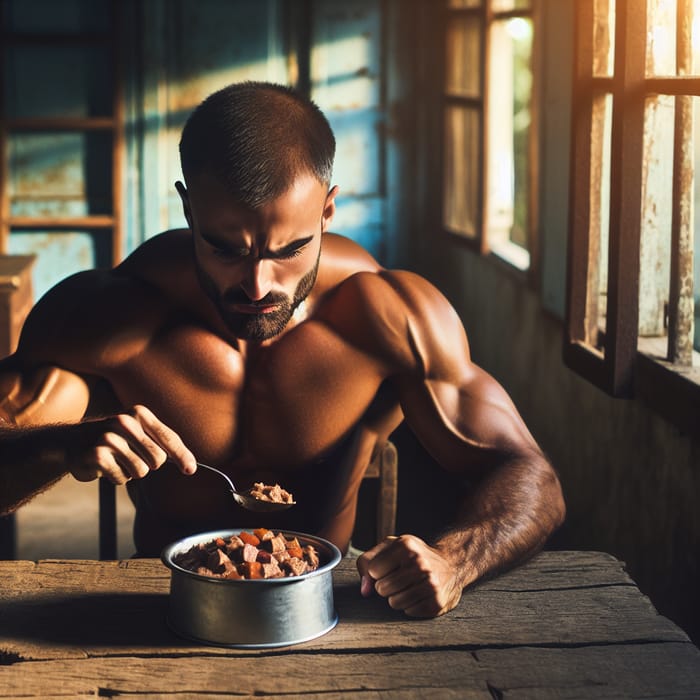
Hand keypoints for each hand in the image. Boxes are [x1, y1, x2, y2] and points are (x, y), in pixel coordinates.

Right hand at [67, 404, 196, 484]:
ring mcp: (108, 437)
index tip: (190, 470)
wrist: (72, 442)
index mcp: (139, 414)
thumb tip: (191, 465)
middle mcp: (124, 422)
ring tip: (117, 461)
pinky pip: (121, 478)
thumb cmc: (115, 440)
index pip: (168, 438)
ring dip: (130, 472)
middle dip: (148, 465)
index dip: (182, 456)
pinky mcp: (96, 454)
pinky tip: (105, 467)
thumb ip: (164, 445)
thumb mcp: (140, 435)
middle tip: (132, 458)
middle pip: (157, 459)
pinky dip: (116, 478)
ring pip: (140, 471)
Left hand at [356, 534, 462, 616]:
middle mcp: (420, 563)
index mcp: (406, 545)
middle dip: (385, 586)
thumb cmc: (412, 555)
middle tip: (398, 578)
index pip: (373, 570)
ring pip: (394, 603)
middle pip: (381, 589)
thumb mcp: (389, 547)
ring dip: (396, 597)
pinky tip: (419, 594)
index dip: (377, 571)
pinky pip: (408, 612)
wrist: (451, 564)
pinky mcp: (437, 602)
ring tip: (408, 586)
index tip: (389, 567)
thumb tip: (364, 590)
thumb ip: (367, 562)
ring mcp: (430, 584)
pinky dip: (410, 605)